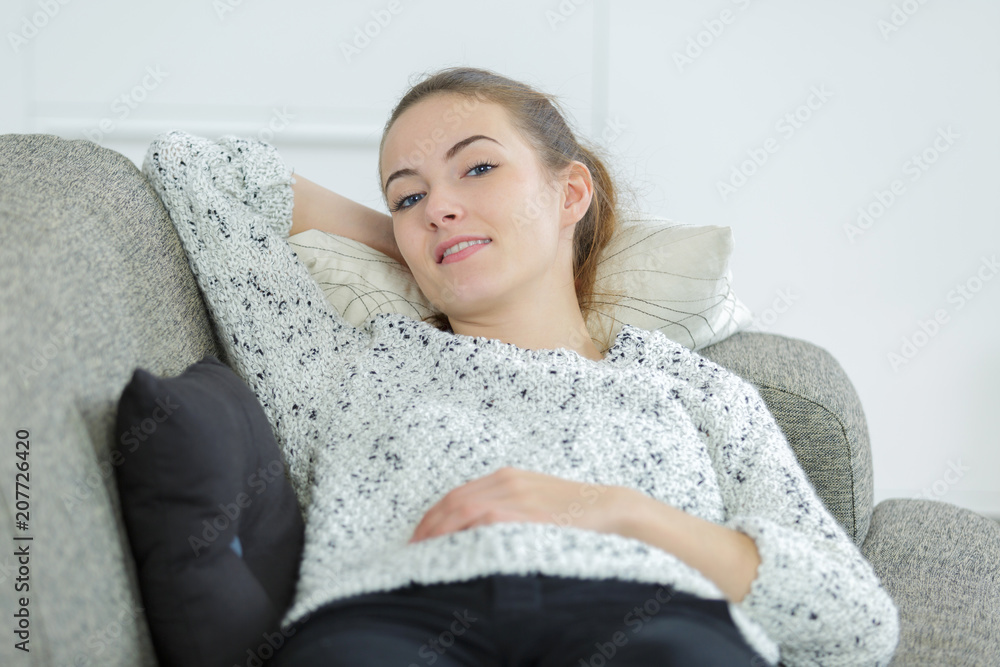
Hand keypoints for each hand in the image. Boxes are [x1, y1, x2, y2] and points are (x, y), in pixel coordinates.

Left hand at [408, 466, 627, 543]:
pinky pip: (486, 519)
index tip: (420, 535)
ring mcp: (516, 495)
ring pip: (463, 508)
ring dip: (439, 530)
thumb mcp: (536, 502)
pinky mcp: (527, 512)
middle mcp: (507, 481)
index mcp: (507, 477)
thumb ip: (510, 508)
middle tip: (412, 548)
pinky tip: (453, 548)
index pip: (457, 494)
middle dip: (429, 525)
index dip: (434, 515)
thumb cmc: (574, 512)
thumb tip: (479, 530)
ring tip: (424, 551)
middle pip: (454, 500)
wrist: (610, 508)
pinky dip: (465, 532)